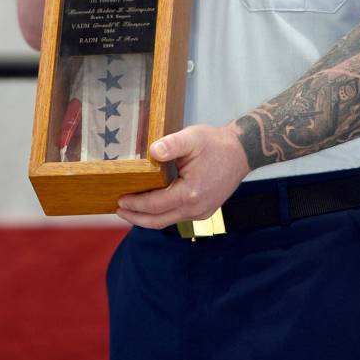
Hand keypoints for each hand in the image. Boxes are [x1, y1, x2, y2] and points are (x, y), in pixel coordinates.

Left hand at [116, 124, 250, 229]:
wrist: (241, 152)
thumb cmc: (215, 143)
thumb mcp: (192, 138)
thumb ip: (170, 145)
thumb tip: (151, 152)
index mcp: (190, 193)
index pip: (155, 204)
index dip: (135, 204)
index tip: (120, 199)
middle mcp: (196, 209)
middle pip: (158, 220)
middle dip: (136, 217)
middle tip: (118, 210)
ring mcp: (202, 212)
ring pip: (168, 221)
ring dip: (148, 218)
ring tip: (131, 210)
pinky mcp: (205, 210)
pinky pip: (178, 216)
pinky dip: (162, 213)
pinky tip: (152, 205)